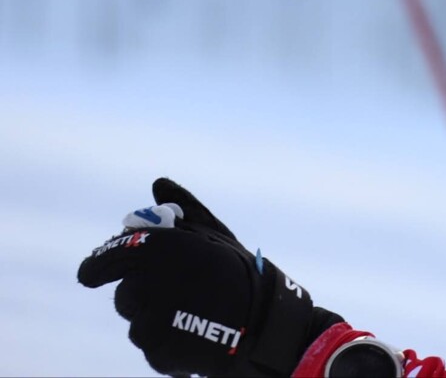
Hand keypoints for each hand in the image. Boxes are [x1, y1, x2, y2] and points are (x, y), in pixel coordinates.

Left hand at [78, 178, 342, 376]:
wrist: (263, 319)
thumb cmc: (238, 269)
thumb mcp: (212, 231)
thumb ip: (182, 207)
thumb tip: (159, 183)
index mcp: (157, 248)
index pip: (109, 257)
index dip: (97, 265)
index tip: (92, 274)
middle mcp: (145, 283)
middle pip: (126, 291)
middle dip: (144, 290)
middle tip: (177, 291)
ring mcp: (149, 321)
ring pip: (136, 319)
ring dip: (155, 315)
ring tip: (192, 311)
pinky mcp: (156, 350)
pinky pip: (150, 343)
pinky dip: (166, 339)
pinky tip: (193, 329)